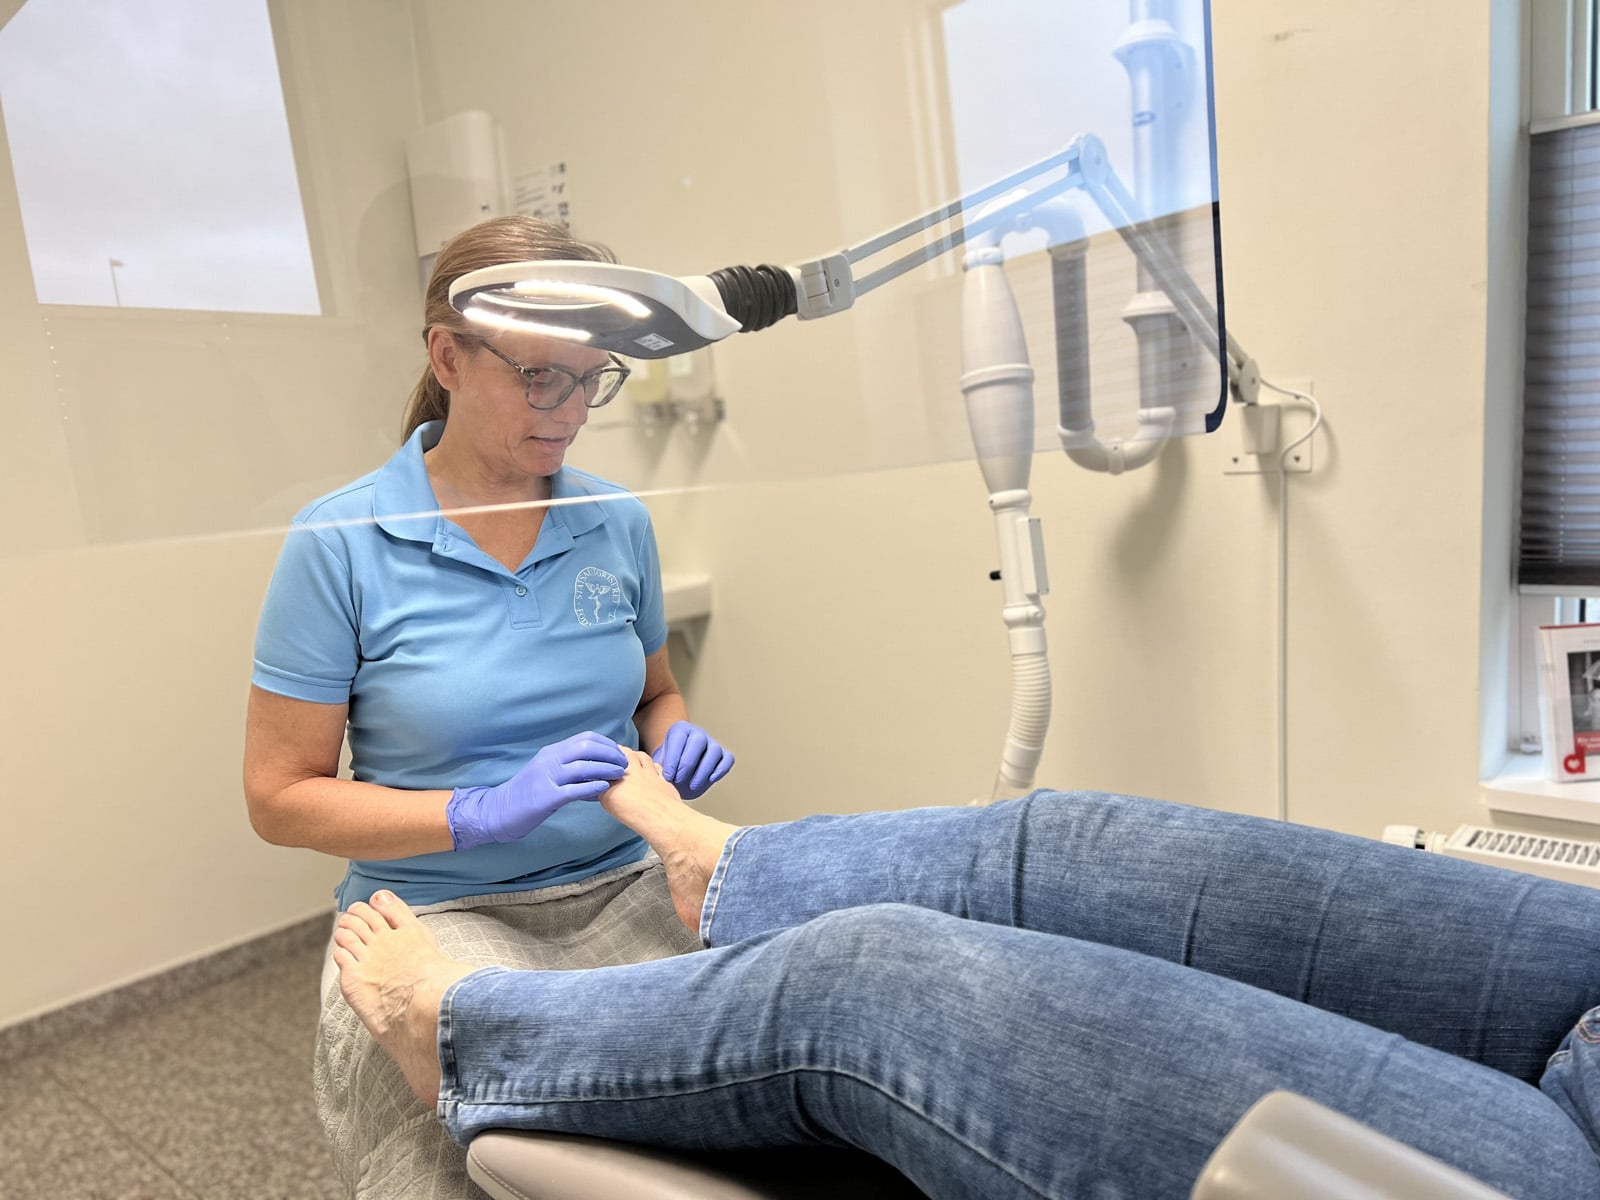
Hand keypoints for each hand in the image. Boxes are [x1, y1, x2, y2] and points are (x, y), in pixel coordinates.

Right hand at [447, 731, 627, 850]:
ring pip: (582, 767)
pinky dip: (592, 787)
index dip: (606, 743)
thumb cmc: (528, 793)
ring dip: (605, 769)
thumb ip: (569, 767)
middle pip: (585, 748)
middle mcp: (549, 760)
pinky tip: (604, 788)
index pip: (584, 738)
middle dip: (609, 754)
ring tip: (619, 774)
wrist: (500, 810)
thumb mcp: (548, 772)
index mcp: (551, 752)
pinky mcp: (545, 798)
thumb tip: (597, 768)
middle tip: (623, 764)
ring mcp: (546, 778)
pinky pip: (573, 790)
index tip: (619, 752)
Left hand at [651, 721, 733, 800]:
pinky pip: (728, 759)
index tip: (667, 775)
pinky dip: (721, 770)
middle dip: (687, 763)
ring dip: (703, 770)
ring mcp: (712, 743)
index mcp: (680, 730)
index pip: (679, 737)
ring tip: (692, 785)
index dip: (673, 758)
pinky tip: (710, 780)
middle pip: (698, 740)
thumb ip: (658, 766)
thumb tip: (658, 773)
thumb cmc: (667, 768)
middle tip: (678, 780)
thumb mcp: (658, 764)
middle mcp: (698, 733)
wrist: (677, 773)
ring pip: (715, 750)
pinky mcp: (724, 755)